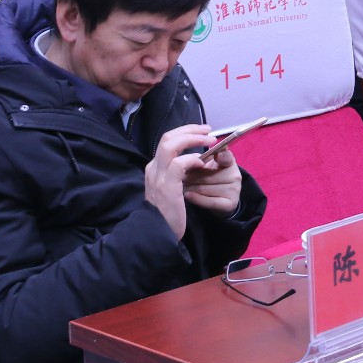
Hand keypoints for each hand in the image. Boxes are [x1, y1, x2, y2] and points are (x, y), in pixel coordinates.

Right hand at [144, 124, 218, 238]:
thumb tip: (196, 159)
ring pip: (170, 144)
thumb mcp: (171, 188)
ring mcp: (157, 176)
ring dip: (192, 139)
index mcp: (154, 168)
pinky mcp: (166, 185)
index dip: (186, 132)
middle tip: (208, 131)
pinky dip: (192, 159)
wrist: (158, 232)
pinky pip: (178, 163)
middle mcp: (153, 168)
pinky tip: (201, 163)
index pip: (167, 141)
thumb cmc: (168, 212)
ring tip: (209, 141)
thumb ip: (179, 173)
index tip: (203, 132)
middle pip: (167, 137)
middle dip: (190, 130)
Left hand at [182, 144, 243, 217]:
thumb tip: (190, 159)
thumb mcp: (209, 166)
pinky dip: (196, 198)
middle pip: (206, 176)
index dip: (220, 155)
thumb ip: (202, 160)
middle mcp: (235, 176)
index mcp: (229, 162)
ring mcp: (234, 190)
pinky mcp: (230, 204)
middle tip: (179, 178)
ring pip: (204, 188)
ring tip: (181, 186)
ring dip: (189, 188)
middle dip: (189, 177)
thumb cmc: (210, 179)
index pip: (225, 156)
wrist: (220, 201)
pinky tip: (187, 195)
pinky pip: (209, 201)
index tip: (215, 155)